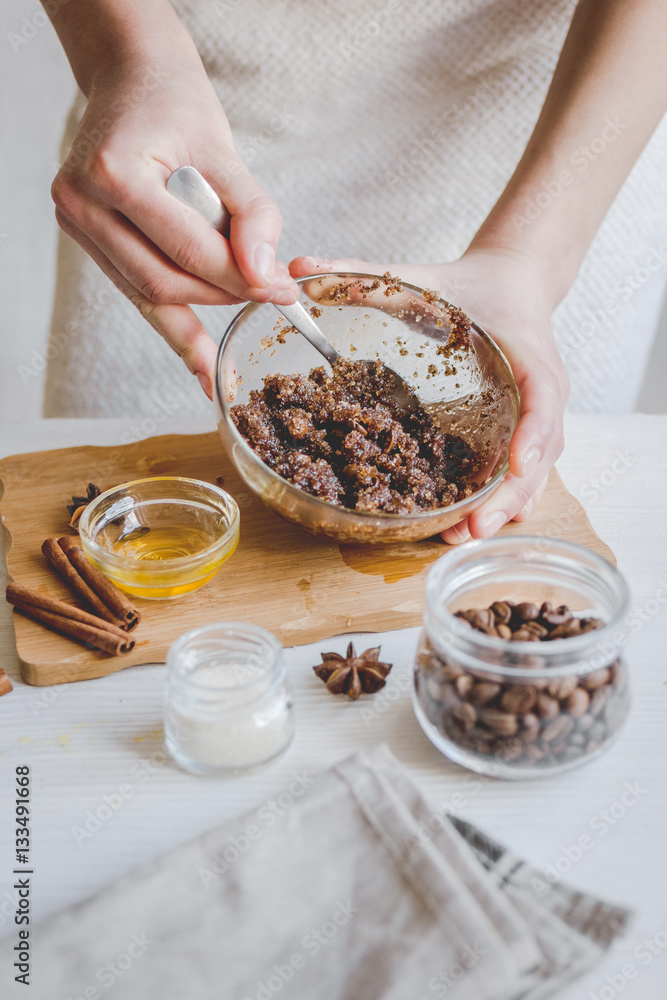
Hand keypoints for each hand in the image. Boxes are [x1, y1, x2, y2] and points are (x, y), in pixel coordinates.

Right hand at [51, 53, 297, 397]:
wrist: (132, 76)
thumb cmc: (176, 103)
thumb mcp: (224, 151)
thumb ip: (251, 214)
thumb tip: (267, 276)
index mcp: (114, 172)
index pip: (188, 249)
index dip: (241, 278)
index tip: (283, 291)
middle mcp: (82, 200)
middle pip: (162, 281)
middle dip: (221, 297)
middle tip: (268, 298)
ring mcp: (76, 221)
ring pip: (145, 292)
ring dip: (198, 311)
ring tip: (237, 318)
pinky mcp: (83, 234)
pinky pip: (133, 285)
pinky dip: (171, 313)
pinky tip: (198, 351)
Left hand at [289, 250, 568, 541]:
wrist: (510, 284)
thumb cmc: (469, 287)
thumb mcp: (420, 278)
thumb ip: (361, 275)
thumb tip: (299, 265)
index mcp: (530, 356)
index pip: (544, 397)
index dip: (533, 434)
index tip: (515, 464)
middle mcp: (541, 395)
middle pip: (539, 454)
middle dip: (508, 494)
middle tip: (473, 527)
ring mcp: (537, 418)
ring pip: (533, 473)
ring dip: (502, 508)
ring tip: (464, 537)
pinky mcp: (522, 432)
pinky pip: (522, 473)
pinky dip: (502, 501)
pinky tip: (473, 526)